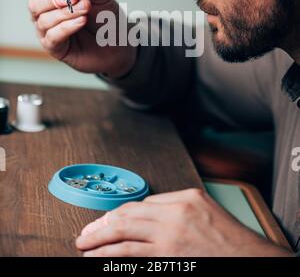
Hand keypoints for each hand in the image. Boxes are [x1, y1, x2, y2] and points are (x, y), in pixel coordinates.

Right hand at [28, 0, 136, 76]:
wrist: (119, 43)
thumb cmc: (107, 19)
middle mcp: (48, 13)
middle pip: (35, 3)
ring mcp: (49, 32)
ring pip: (44, 20)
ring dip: (66, 13)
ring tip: (86, 9)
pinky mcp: (55, 48)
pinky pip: (52, 37)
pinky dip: (66, 27)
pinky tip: (81, 21)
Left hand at [76, 189, 292, 256]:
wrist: (251, 261)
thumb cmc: (230, 240)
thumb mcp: (204, 210)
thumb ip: (175, 207)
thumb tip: (146, 213)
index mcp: (184, 198)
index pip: (141, 204)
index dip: (118, 214)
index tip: (104, 221)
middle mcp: (175, 215)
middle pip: (128, 216)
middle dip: (101, 225)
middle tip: (85, 234)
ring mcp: (171, 237)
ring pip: (124, 235)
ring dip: (100, 241)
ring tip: (84, 246)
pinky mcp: (169, 258)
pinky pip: (133, 256)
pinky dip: (112, 257)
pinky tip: (101, 260)